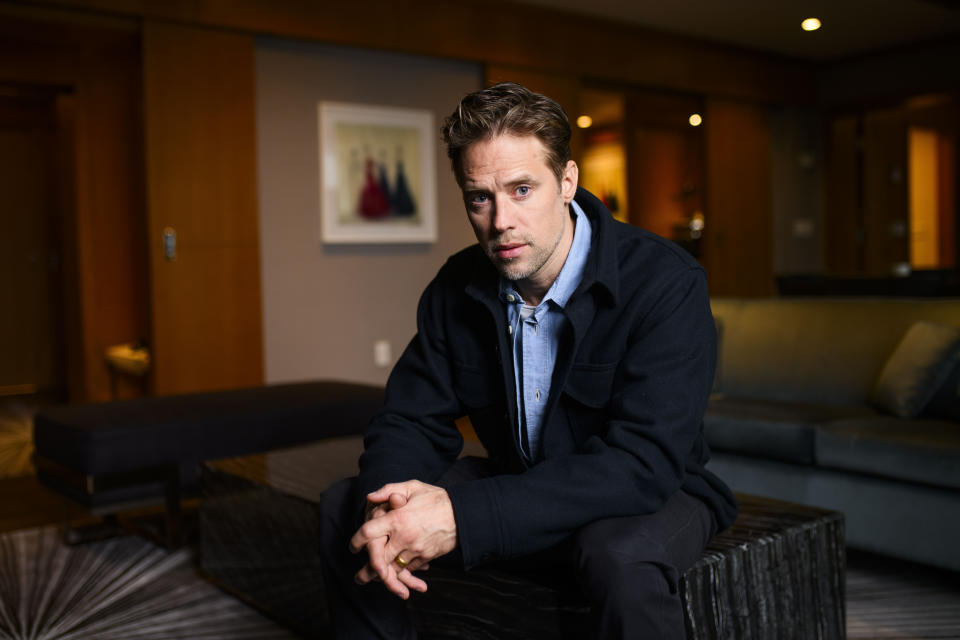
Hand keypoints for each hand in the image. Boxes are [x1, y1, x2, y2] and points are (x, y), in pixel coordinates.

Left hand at [350, 480, 456, 598]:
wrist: (463, 513)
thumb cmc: (436, 498)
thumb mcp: (413, 487)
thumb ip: (389, 490)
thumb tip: (370, 497)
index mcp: (397, 518)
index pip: (368, 532)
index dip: (357, 540)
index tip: (353, 546)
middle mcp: (404, 536)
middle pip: (378, 558)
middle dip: (367, 569)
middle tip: (359, 577)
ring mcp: (415, 549)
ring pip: (393, 567)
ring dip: (383, 574)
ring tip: (373, 579)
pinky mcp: (426, 557)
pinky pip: (409, 568)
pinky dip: (402, 571)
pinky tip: (396, 571)